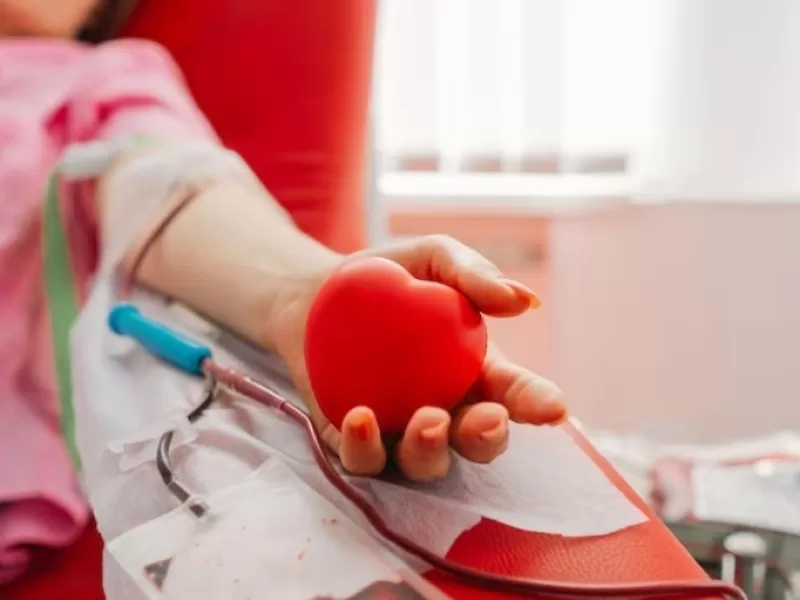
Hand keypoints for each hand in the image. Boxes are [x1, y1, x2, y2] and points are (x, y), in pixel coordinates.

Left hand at [274, 235, 566, 482]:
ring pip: (425, 464)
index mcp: (478, 374)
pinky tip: (360, 417)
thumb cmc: (387, 274)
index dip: (538, 405)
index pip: (515, 395)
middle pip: (477, 443)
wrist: (313, 294)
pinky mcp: (353, 443)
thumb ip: (474, 274)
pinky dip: (364, 447)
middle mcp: (447, 412)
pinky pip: (363, 461)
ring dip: (430, 451)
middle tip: (487, 418)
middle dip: (487, 439)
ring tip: (426, 419)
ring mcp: (400, 434)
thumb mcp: (434, 258)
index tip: (554, 408)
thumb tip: (521, 299)